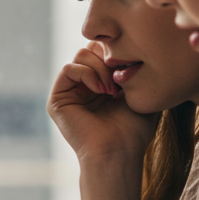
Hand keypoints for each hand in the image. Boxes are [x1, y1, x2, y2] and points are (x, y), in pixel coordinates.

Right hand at [47, 43, 157, 162]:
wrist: (118, 151)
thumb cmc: (134, 130)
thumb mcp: (141, 93)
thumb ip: (136, 70)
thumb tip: (134, 49)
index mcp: (101, 83)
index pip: (104, 49)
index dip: (118, 52)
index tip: (132, 69)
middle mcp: (83, 86)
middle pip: (91, 48)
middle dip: (108, 57)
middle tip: (120, 80)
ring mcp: (69, 92)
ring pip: (80, 55)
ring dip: (100, 68)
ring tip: (111, 90)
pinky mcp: (57, 100)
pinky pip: (68, 68)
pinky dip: (87, 73)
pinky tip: (101, 90)